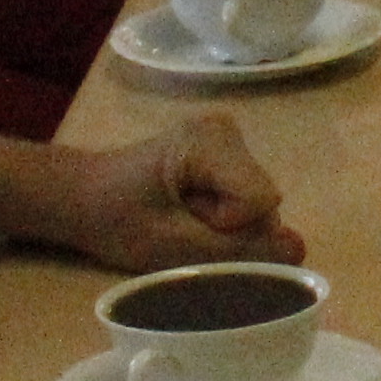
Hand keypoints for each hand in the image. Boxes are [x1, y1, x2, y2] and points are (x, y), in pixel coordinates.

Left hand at [45, 116, 302, 271]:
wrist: (80, 197)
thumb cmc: (115, 219)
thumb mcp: (172, 246)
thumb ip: (238, 250)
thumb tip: (301, 249)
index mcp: (211, 142)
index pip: (261, 202)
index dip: (230, 228)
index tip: (186, 226)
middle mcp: (228, 130)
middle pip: (264, 203)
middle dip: (230, 230)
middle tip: (181, 226)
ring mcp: (229, 137)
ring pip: (260, 205)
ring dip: (227, 227)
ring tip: (181, 220)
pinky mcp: (227, 151)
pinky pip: (249, 197)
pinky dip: (224, 215)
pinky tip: (189, 211)